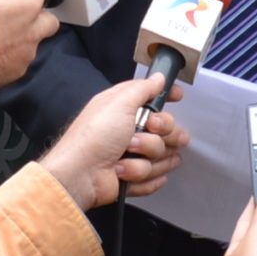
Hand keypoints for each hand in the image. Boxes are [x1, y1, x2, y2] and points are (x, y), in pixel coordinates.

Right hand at [0, 0, 57, 90]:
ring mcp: (26, 55)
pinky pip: (21, 58)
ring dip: (22, 35)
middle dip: (38, 14)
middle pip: (50, 19)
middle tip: (19, 12)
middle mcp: (32, 33)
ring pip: (34, 41)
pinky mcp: (17, 72)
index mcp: (26, 7)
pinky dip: (11, 53)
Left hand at [39, 74, 187, 209]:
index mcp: (126, 109)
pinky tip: (126, 172)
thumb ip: (142, 88)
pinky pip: (154, 178)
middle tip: (146, 131)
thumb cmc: (92, 137)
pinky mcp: (135, 177)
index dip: (168, 97)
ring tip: (124, 155)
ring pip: (163, 155)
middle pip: (169, 130)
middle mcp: (132, 131)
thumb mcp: (119, 102)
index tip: (176, 96)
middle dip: (160, 133)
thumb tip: (158, 78)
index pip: (156, 99)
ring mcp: (135, 155)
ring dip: (145, 157)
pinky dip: (141, 176)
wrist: (80, 174)